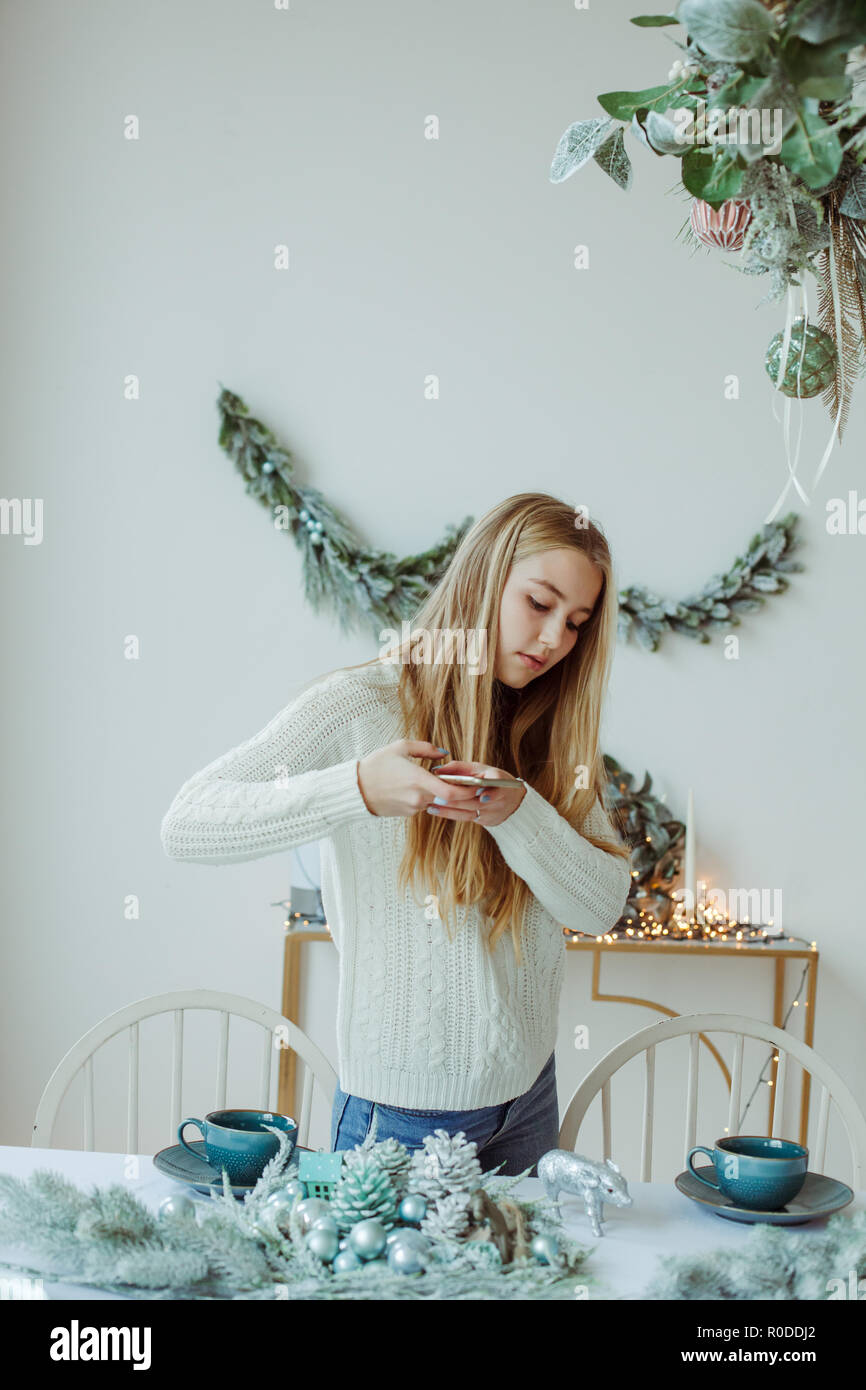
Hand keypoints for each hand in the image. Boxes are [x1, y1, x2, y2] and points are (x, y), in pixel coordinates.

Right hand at [356, 740, 479, 818]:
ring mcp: (413, 808)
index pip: (453, 792)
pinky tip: (427, 789)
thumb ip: (426, 749)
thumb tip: (444, 754)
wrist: (355, 789)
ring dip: (446, 796)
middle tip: (474, 787)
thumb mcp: (400, 747)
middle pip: (450, 800)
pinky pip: (425, 805)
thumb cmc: (376, 765)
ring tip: (452, 785)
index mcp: (419, 780)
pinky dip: (430, 798)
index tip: (478, 784)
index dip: (469, 790)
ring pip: (438, 802)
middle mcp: (418, 798)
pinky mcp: (408, 813)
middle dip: (464, 795)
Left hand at [430, 760, 525, 827]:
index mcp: (500, 780)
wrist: (512, 799)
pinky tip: (436, 811)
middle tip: (437, 796)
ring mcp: (494, 812)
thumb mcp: (479, 768)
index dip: (489, 791)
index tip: (478, 792)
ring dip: (449, 809)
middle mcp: (500, 798)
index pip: (497, 784)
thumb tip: (437, 770)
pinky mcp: (488, 821)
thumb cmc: (490, 778)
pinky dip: (451, 814)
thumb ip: (460, 768)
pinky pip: (467, 818)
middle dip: (456, 800)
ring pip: (469, 812)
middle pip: (476, 801)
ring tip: (432, 805)